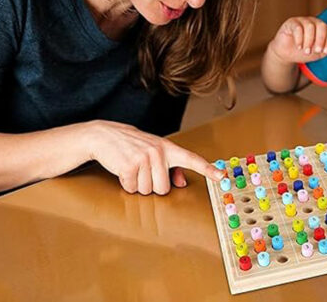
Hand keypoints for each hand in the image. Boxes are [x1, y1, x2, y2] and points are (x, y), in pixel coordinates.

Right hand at [83, 120, 224, 194]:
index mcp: (168, 148)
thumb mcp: (154, 151)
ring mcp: (144, 158)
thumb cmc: (132, 145)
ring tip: (133, 169)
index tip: (221, 176)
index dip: (208, 169)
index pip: (192, 159)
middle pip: (163, 189)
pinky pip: (132, 188)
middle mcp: (159, 152)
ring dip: (137, 185)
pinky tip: (123, 170)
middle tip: (143, 171)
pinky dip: (125, 184)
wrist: (105, 135)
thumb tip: (181, 183)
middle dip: (151, 185)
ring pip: (147, 191)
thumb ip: (171, 167)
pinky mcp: (129, 166)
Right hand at [269, 17, 326, 63]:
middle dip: (321, 40)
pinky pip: (298, 27)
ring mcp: (302, 21)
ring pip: (310, 26)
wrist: (286, 54)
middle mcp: (313, 22)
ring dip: (309, 41)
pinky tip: (299, 47)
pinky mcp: (291, 23)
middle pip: (322, 25)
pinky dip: (300, 39)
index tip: (325, 51)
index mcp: (322, 29)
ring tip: (306, 51)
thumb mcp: (317, 54)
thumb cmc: (303, 52)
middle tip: (316, 51)